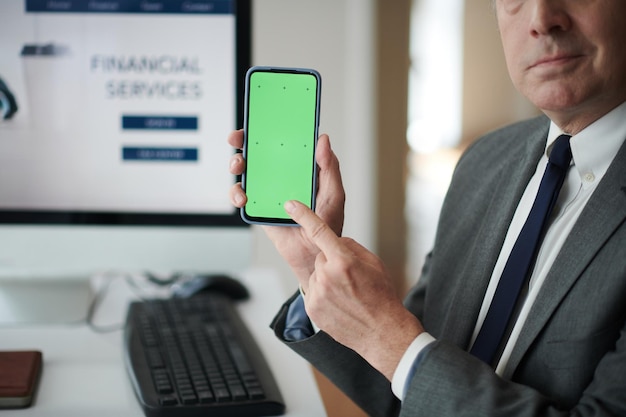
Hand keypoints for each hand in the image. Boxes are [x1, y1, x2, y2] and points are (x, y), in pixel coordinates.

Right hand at [228, 130, 345, 283]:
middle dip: (243, 141)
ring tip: (239, 167)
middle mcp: (281, 175)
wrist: (314, 254)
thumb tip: (323, 139)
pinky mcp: (258, 207)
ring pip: (246, 171)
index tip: (262, 119)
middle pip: (258, 152)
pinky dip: (237, 193)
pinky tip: (243, 196)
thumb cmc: (328, 224)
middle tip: (237, 138)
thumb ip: (329, 167)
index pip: (284, 142)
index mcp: (300, 167)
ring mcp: (267, 190)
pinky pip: (241, 196)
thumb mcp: (334, 193)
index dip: (271, 129)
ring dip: (237, 164)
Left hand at [284, 200, 423, 380]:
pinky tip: (339, 303)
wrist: (381, 330)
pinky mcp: (312, 308)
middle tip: (349, 278)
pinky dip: (323, 294)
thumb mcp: (372, 262)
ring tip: (346, 293)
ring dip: (327, 279)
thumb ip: (349, 247)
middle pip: (320, 256)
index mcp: (343, 260)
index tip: (290, 205)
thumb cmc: (380, 294)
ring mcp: (318, 293)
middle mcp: (327, 275)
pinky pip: (314, 290)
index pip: (318, 231)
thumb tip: (333, 241)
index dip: (303, 215)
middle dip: (331, 262)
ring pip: (316, 274)